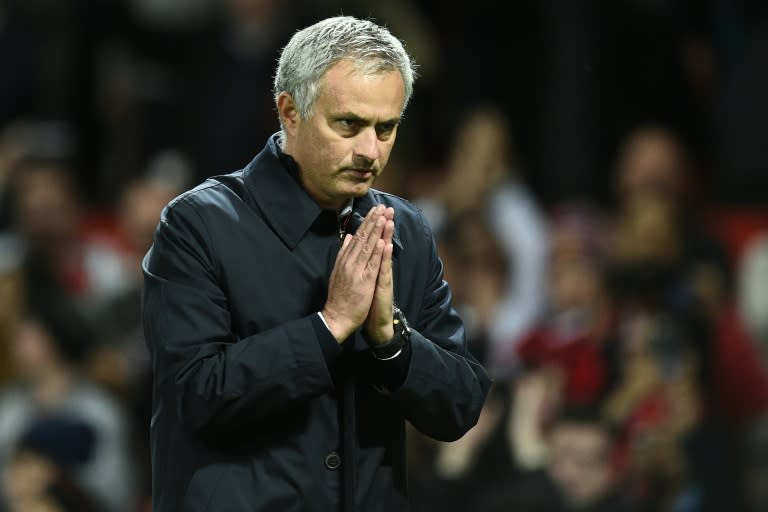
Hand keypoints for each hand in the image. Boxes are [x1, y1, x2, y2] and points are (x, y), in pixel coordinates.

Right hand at [323, 205, 387, 341]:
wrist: (335, 317)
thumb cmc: (339, 296)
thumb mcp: (338, 270)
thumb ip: (344, 253)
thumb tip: (349, 237)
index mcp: (344, 259)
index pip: (358, 236)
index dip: (367, 222)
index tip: (375, 210)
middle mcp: (349, 262)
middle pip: (363, 238)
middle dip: (373, 221)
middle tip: (382, 207)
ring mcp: (356, 271)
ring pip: (368, 247)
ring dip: (376, 231)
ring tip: (383, 217)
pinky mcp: (363, 282)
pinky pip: (372, 265)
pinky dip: (376, 253)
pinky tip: (382, 241)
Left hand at [365, 207, 394, 344]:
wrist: (374, 322)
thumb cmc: (366, 301)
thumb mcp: (364, 279)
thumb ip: (362, 260)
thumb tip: (354, 242)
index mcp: (372, 266)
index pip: (374, 241)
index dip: (376, 225)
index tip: (378, 209)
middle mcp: (378, 269)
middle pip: (381, 243)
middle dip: (383, 225)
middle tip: (388, 208)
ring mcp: (381, 278)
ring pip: (384, 254)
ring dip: (386, 236)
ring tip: (389, 220)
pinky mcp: (382, 288)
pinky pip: (383, 270)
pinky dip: (385, 257)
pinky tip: (387, 246)